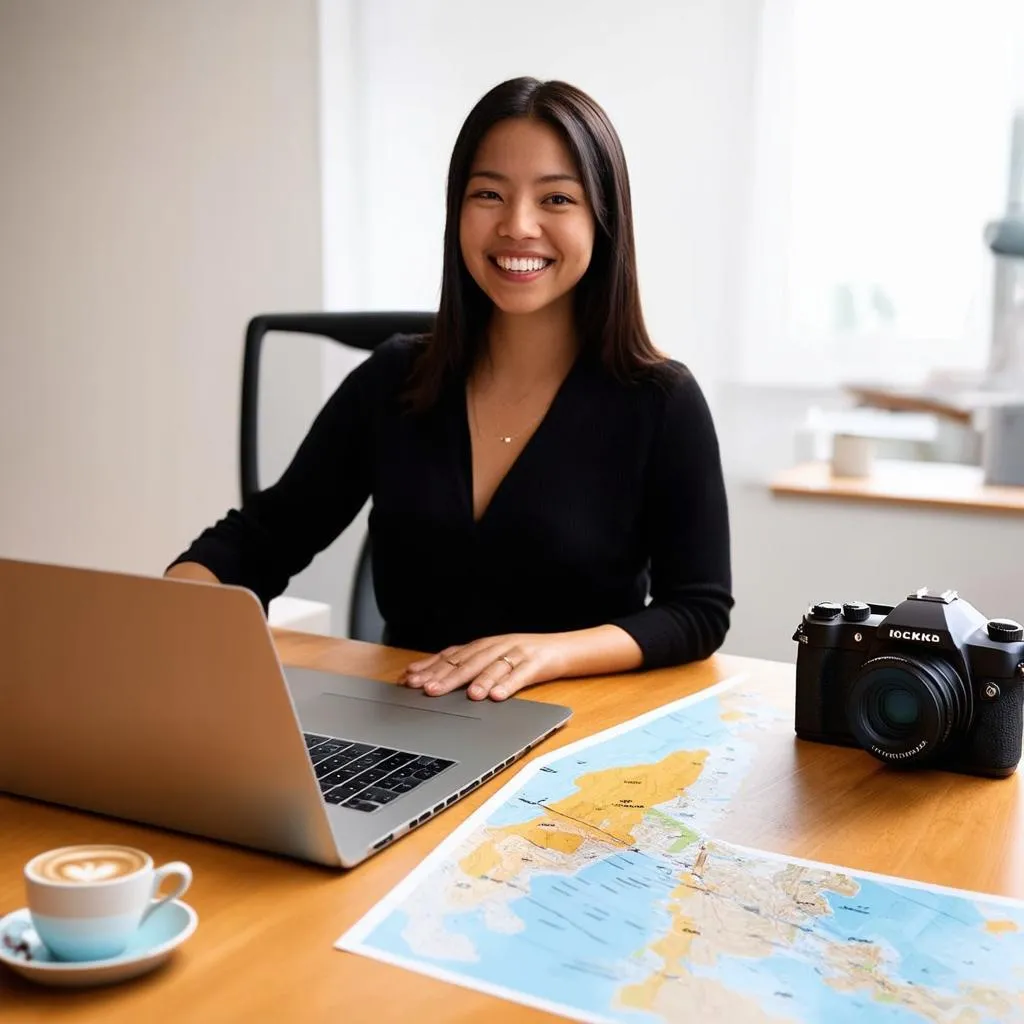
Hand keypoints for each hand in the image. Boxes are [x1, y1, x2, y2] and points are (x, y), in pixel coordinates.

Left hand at [399, 633, 569, 700]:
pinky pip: (521, 675)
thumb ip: (469, 665)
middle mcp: (497, 646)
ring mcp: (517, 653)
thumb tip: (434, 676)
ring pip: (494, 667)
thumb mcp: (494, 658)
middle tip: (429, 689)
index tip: (410, 679)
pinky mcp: (537, 663)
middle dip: (447, 676)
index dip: (430, 666)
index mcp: (484, 645)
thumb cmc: (524, 657)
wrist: (563, 648)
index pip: (452, 655)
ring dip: (478, 681)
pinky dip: (508, 685)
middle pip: (468, 662)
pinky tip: (497, 696)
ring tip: (466, 695)